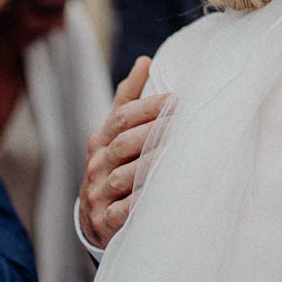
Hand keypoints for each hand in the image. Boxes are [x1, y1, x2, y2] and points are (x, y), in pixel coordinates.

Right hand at [79, 57, 172, 248]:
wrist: (94, 219)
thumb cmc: (112, 168)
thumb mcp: (114, 135)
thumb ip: (127, 100)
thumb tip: (145, 61)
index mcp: (100, 142)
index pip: (122, 117)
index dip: (150, 107)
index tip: (178, 99)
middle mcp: (96, 165)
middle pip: (126, 142)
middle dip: (157, 131)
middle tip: (187, 122)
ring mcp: (98, 193)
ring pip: (126, 175)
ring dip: (155, 163)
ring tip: (182, 154)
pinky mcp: (105, 220)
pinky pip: (125, 210)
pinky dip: (143, 201)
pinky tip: (165, 192)